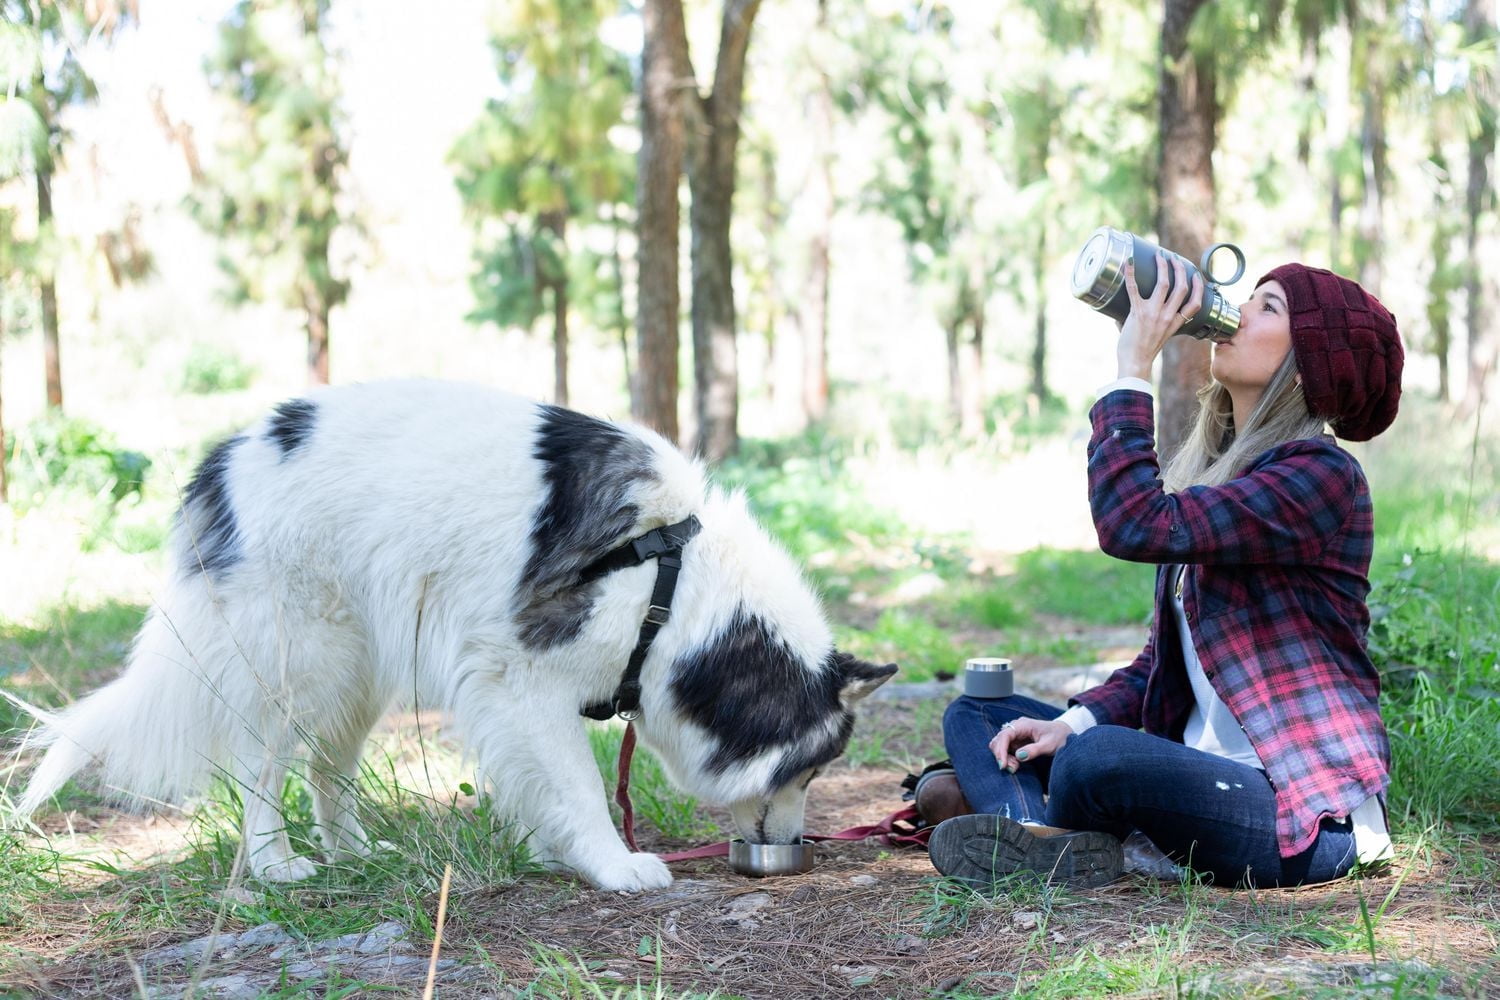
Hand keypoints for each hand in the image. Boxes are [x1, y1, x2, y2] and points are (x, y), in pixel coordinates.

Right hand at [989, 718, 1073, 772]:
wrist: (1064, 734)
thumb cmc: (1059, 737)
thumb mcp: (1049, 745)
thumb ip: (1035, 750)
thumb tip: (1018, 756)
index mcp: (1023, 725)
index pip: (1005, 735)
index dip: (1001, 750)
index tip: (1003, 764)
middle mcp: (1016, 728)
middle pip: (998, 740)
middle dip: (1001, 755)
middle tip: (1013, 768)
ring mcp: (1015, 735)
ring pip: (999, 745)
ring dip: (1003, 758)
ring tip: (1015, 767)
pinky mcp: (1015, 742)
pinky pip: (1005, 750)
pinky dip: (1007, 758)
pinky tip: (1016, 764)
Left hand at [1116, 252, 1204, 380]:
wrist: (1135, 363)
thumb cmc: (1142, 351)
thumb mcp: (1156, 336)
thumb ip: (1149, 322)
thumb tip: (1123, 314)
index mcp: (1176, 323)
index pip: (1195, 302)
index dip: (1199, 287)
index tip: (1197, 276)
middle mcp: (1168, 316)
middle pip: (1181, 287)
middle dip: (1179, 269)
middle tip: (1172, 258)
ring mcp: (1154, 314)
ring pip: (1164, 284)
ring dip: (1162, 267)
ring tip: (1159, 256)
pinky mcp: (1138, 313)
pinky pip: (1134, 289)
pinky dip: (1130, 274)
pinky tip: (1127, 263)